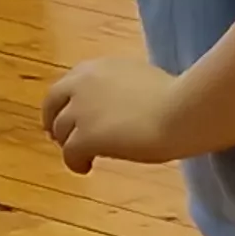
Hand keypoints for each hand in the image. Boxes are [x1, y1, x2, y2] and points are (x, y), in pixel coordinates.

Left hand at [42, 57, 189, 173]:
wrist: (181, 111)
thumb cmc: (177, 96)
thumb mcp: (141, 80)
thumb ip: (121, 88)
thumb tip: (121, 104)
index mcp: (98, 67)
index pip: (69, 83)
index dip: (65, 102)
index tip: (69, 114)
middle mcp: (82, 84)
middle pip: (53, 104)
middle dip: (55, 121)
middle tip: (61, 138)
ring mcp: (81, 110)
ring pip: (61, 131)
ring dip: (69, 144)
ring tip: (83, 157)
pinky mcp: (85, 136)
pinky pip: (69, 154)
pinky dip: (76, 163)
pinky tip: (86, 168)